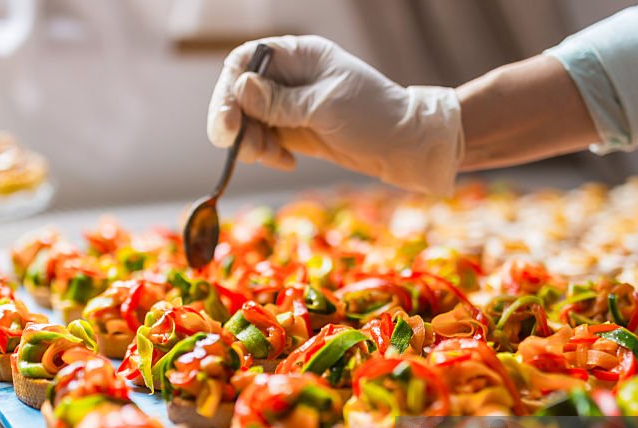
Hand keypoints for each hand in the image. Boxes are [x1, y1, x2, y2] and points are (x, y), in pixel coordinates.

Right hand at [207, 35, 463, 195]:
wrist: (410, 147)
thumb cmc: (374, 117)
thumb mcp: (325, 107)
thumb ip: (280, 101)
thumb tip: (239, 87)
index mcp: (300, 55)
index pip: (246, 61)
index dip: (229, 88)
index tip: (228, 121)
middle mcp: (292, 77)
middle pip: (241, 93)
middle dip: (236, 121)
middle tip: (244, 148)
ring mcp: (294, 106)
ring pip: (251, 120)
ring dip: (251, 141)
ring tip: (272, 157)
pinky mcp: (299, 132)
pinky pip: (268, 140)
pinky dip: (268, 153)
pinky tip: (287, 162)